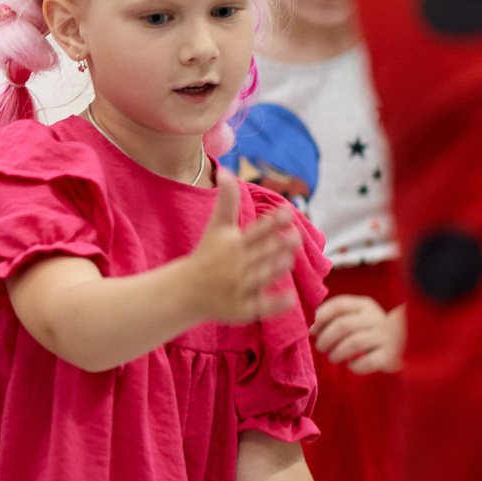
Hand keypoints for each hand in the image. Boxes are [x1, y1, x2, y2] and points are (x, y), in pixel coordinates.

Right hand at [182, 172, 298, 326]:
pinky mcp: (242, 309)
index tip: (288, 211)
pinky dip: (276, 303)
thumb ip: (226, 201)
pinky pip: (262, 306)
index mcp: (233, 245)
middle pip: (263, 253)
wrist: (185, 291)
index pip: (256, 230)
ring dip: (277, 267)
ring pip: (263, 276)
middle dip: (279, 244)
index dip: (273, 221)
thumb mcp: (216, 227)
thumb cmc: (207, 255)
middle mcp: (237, 265)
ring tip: (290, 258)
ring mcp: (239, 288)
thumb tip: (226, 171)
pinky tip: (291, 297)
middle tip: (296, 236)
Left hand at [311, 296, 403, 373]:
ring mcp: (386, 336)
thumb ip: (334, 319)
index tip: (313, 330)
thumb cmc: (368, 331)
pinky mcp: (390, 355)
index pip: (339, 305)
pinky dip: (355, 366)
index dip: (321, 317)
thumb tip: (313, 329)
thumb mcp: (355, 318)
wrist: (402, 345)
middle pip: (344, 325)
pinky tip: (351, 365)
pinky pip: (368, 362)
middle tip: (321, 348)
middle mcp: (377, 318)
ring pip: (354, 343)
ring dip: (337, 353)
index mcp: (365, 305)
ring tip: (332, 357)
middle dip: (326, 338)